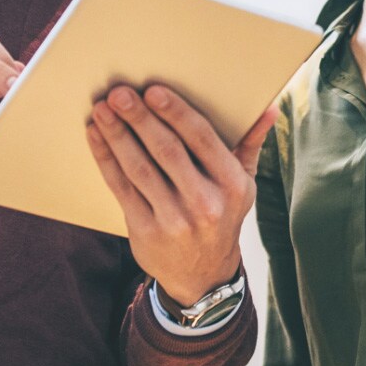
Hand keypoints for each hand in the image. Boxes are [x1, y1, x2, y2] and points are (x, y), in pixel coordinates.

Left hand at [86, 84, 277, 302]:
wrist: (202, 275)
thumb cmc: (222, 215)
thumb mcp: (244, 184)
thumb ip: (250, 144)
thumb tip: (268, 110)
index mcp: (232, 185)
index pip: (202, 140)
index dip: (176, 113)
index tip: (153, 91)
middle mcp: (206, 203)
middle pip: (167, 151)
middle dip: (141, 119)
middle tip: (120, 93)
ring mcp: (174, 220)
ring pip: (140, 168)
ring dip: (118, 136)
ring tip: (102, 110)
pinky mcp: (146, 231)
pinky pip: (121, 188)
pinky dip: (106, 159)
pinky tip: (96, 136)